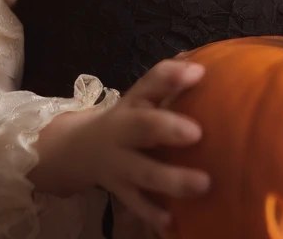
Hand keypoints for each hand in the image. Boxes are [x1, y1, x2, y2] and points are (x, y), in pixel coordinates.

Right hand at [53, 57, 210, 233]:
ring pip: (143, 171)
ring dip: (171, 179)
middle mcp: (124, 129)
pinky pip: (136, 204)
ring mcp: (119, 162)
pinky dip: (153, 214)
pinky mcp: (119, 190)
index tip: (198, 73)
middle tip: (197, 133)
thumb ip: (170, 82)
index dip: (172, 75)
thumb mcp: (143, 97)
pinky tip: (172, 223)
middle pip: (142, 125)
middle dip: (166, 128)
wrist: (78, 150)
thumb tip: (204, 59)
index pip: (151, 81)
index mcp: (134, 100)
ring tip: (203, 184)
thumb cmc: (129, 118)